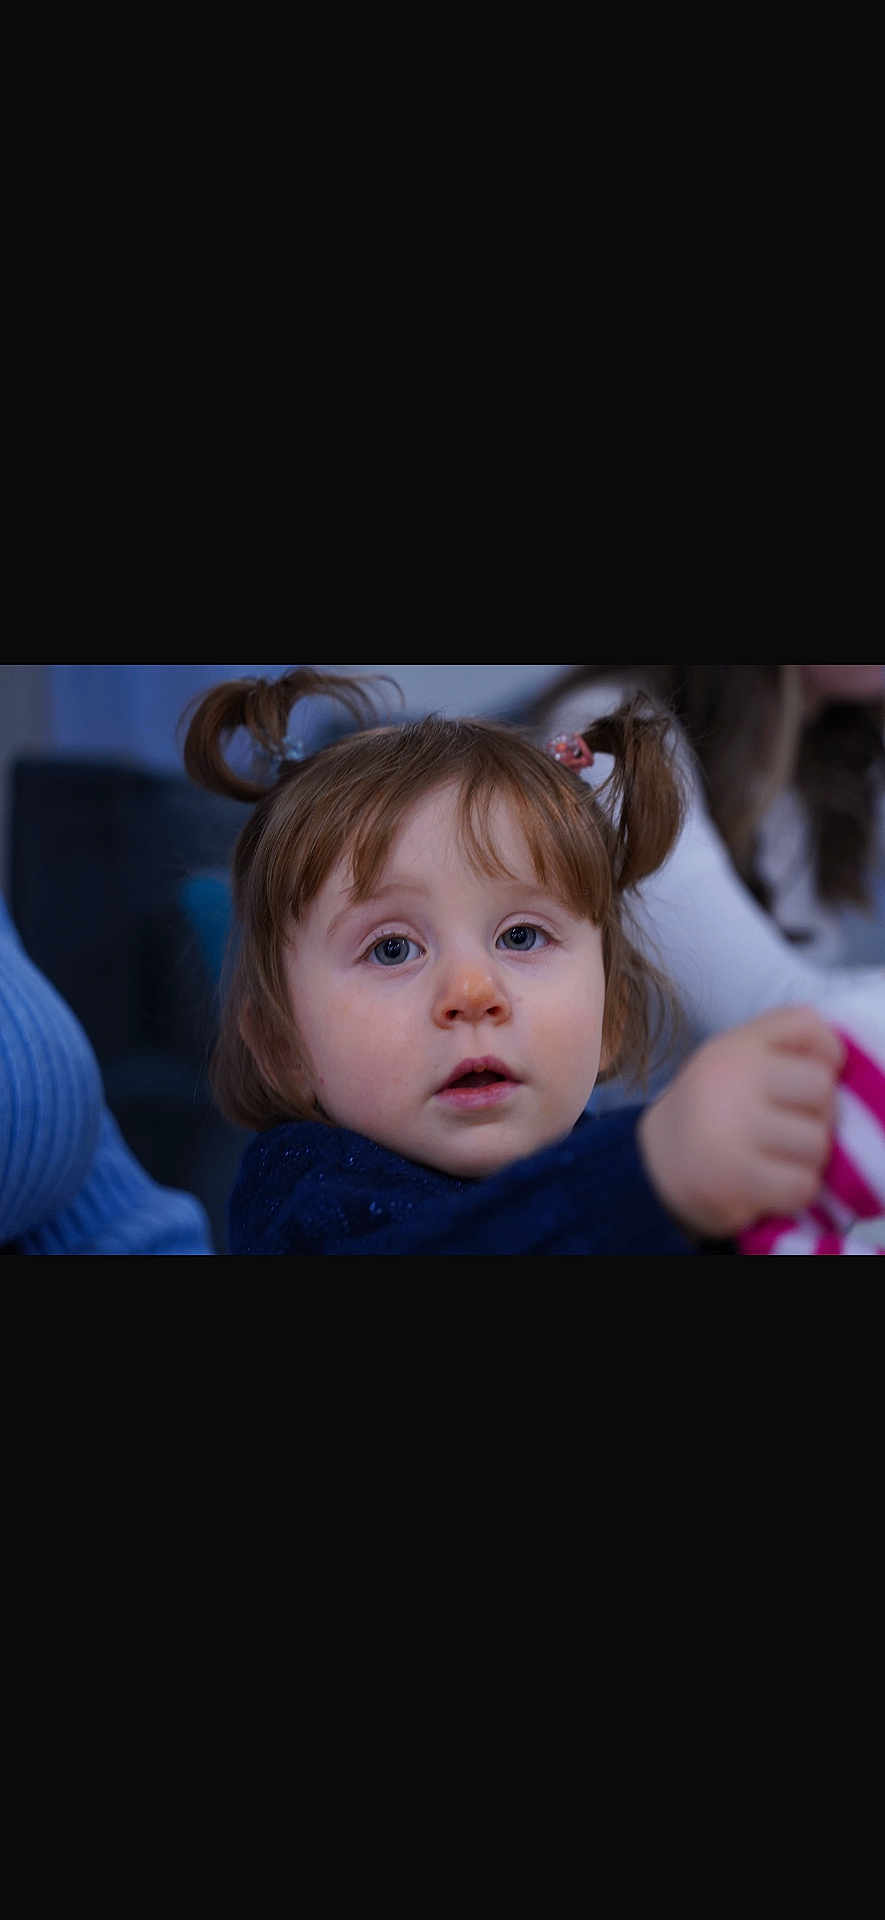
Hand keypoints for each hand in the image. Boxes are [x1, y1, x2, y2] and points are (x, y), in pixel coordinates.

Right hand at [637, 1005, 844, 1239]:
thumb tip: (840, 1057)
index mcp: (736, 1046)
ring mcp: (731, 1129)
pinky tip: (771, 1184)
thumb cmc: (712, 1108)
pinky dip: (795, 1190)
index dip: (826, 1054)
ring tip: (779, 1158)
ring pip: (818, 1142)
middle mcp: (731, 1079)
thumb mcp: (735, 1056)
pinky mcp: (734, 1178)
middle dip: (818, 1114)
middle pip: (822, 1088)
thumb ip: (783, 1041)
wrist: (652, 1164)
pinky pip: (803, 1185)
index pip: (809, 1026)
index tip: (805, 1081)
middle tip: (791, 1126)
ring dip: (808, 1158)